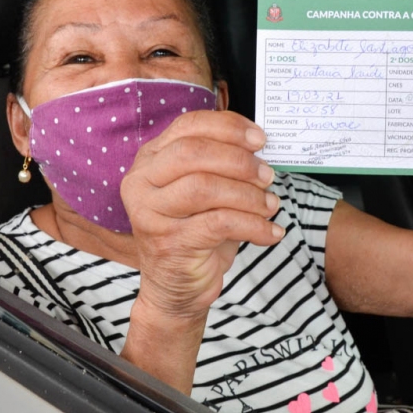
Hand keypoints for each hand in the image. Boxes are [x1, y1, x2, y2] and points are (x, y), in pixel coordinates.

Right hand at [120, 110, 282, 319]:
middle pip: (193, 153)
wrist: (178, 287)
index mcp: (151, 159)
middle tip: (267, 174)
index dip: (228, 127)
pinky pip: (219, 223)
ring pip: (205, 187)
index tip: (260, 139)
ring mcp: (151, 213)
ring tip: (270, 205)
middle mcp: (142, 182)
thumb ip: (222, 162)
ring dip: (248, 194)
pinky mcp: (169, 242)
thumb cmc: (196, 230)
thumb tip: (260, 146)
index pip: (188, 126)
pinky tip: (270, 232)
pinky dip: (253, 225)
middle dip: (239, 160)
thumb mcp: (207, 190)